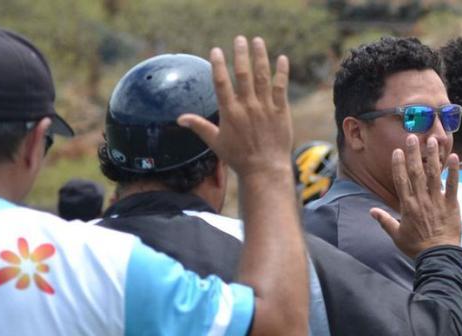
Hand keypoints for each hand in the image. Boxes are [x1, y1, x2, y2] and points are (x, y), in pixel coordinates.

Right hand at [180, 37, 291, 178]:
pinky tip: (282, 59)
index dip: (218, 65)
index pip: (221, 82)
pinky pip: (281, 88)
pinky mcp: (280, 111)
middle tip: (239, 39)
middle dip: (240, 54)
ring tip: (258, 41)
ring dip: (260, 57)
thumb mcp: (215, 142)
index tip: (216, 50)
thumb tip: (179, 119)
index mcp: (229, 112)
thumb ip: (199, 126)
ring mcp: (265, 107)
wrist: (265, 169)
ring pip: (262, 76)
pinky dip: (281, 73)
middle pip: (242, 74)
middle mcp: (247, 106)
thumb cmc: (238, 158)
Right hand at [370, 135, 461, 256]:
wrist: (438, 256)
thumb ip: (384, 221)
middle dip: (413, 154)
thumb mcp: (396, 235)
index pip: (401, 181)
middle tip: (412, 137)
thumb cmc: (417, 247)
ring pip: (434, 174)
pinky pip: (453, 185)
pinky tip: (454, 157)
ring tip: (432, 140)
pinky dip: (454, 171)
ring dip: (433, 156)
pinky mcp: (452, 205)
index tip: (397, 151)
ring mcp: (437, 201)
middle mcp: (421, 200)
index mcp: (407, 206)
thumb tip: (371, 211)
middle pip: (416, 172)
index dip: (398, 164)